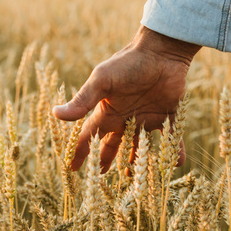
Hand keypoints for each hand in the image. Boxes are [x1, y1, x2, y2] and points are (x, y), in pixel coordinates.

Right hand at [52, 25, 200, 171]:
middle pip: (114, 144)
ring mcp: (148, 117)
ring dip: (139, 161)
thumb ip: (83, 100)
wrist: (161, 50)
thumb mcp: (102, 81)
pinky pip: (172, 137)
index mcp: (109, 110)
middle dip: (107, 160)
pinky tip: (175, 163)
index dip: (81, 151)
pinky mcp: (169, 115)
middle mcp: (127, 117)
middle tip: (101, 177)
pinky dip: (174, 151)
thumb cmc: (128, 63)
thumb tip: (55, 114)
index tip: (73, 167)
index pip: (90, 135)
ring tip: (136, 180)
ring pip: (142, 146)